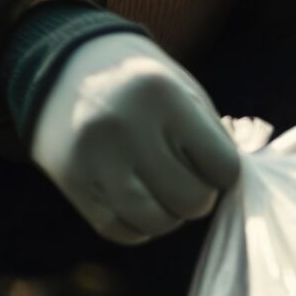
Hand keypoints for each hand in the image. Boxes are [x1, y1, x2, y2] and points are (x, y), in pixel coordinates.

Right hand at [27, 31, 241, 244]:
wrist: (61, 66)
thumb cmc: (138, 81)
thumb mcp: (182, 89)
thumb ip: (212, 136)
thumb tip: (233, 187)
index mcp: (161, 95)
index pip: (222, 165)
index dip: (226, 172)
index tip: (214, 164)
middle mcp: (124, 128)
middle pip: (189, 199)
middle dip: (200, 198)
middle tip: (191, 181)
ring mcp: (93, 159)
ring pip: (154, 222)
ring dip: (171, 217)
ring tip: (167, 194)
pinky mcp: (72, 183)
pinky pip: (118, 230)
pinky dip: (139, 227)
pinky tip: (141, 203)